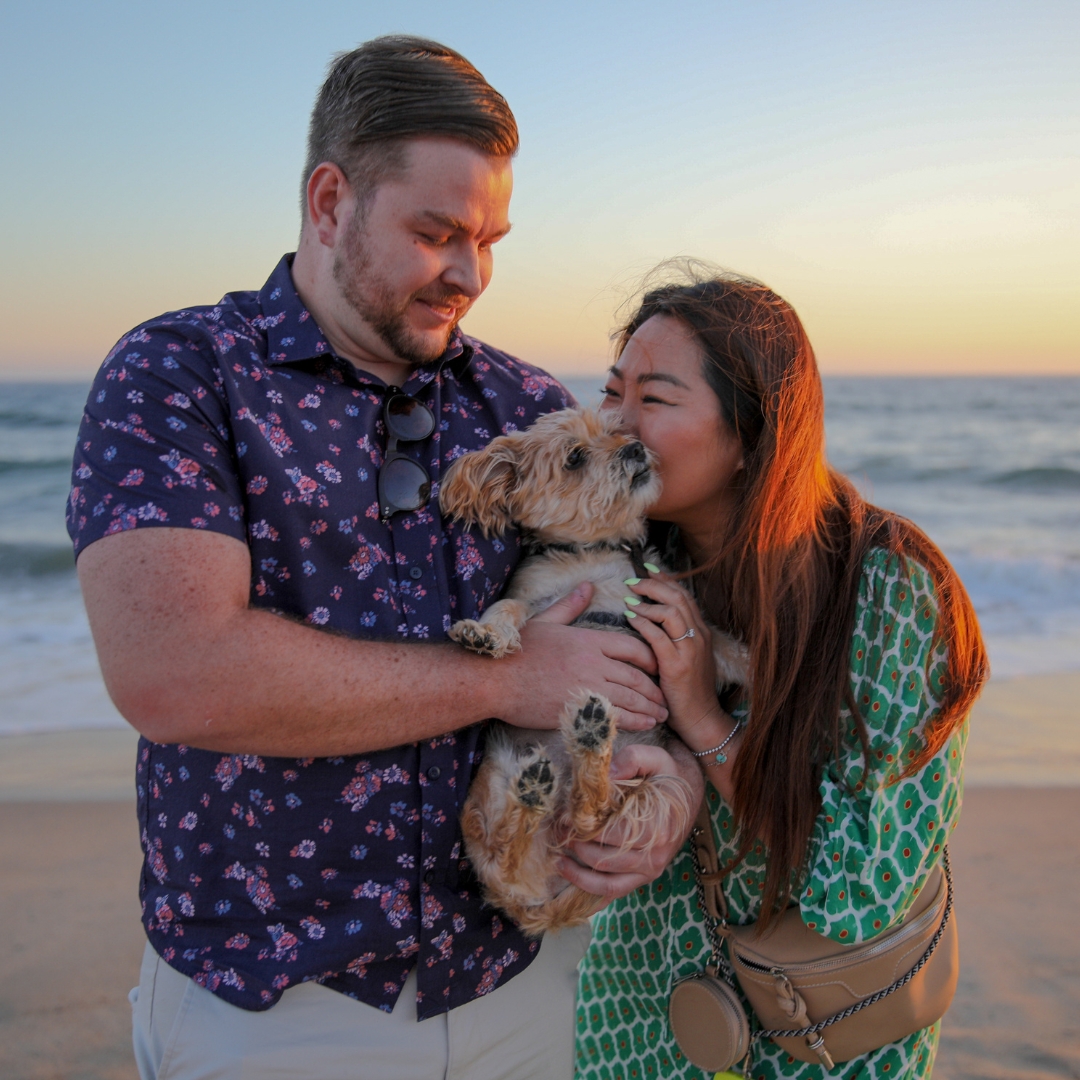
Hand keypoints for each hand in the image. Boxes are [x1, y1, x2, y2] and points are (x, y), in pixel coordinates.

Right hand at [492, 583, 668, 731]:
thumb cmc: (517, 651)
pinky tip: (645, 723)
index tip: (658, 666)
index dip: (651, 658)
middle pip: (637, 676)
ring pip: (632, 698)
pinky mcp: (580, 712)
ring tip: (662, 713)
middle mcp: (594, 663)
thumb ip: (570, 606)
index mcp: (589, 640)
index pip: (633, 647)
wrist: (494, 681)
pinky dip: (636, 721)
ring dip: (651, 707)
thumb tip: (587, 586)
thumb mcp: (545, 622)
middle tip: (665, 697)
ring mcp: (589, 689)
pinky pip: (617, 718)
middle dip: (655, 688)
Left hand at [557, 742, 702, 901]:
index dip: (583, 827)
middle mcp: (654, 855)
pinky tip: (572, 877)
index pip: (610, 834)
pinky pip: (614, 891)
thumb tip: (606, 774)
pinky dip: (591, 889)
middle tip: (556, 832)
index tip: (563, 817)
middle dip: (575, 846)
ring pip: (605, 881)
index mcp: (657, 827)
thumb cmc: (667, 775)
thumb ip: (631, 759)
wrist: (688, 794)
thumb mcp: (655, 757)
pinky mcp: (645, 878)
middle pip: (603, 859)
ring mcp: (650, 870)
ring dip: (577, 872)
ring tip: (557, 858)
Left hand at [622, 570, 722, 743]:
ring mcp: (690, 650)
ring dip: (648, 601)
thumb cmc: (688, 691)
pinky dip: (643, 622)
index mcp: (701, 633)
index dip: (666, 580)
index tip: (648, 569)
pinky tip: (630, 617)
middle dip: (654, 585)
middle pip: (679, 598)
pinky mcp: (677, 665)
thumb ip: (676, 638)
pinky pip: (658, 636)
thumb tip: (655, 618)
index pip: (685, 596)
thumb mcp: (687, 659)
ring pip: (672, 612)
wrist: (701, 719)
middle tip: (633, 580)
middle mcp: (698, 637)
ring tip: (630, 598)